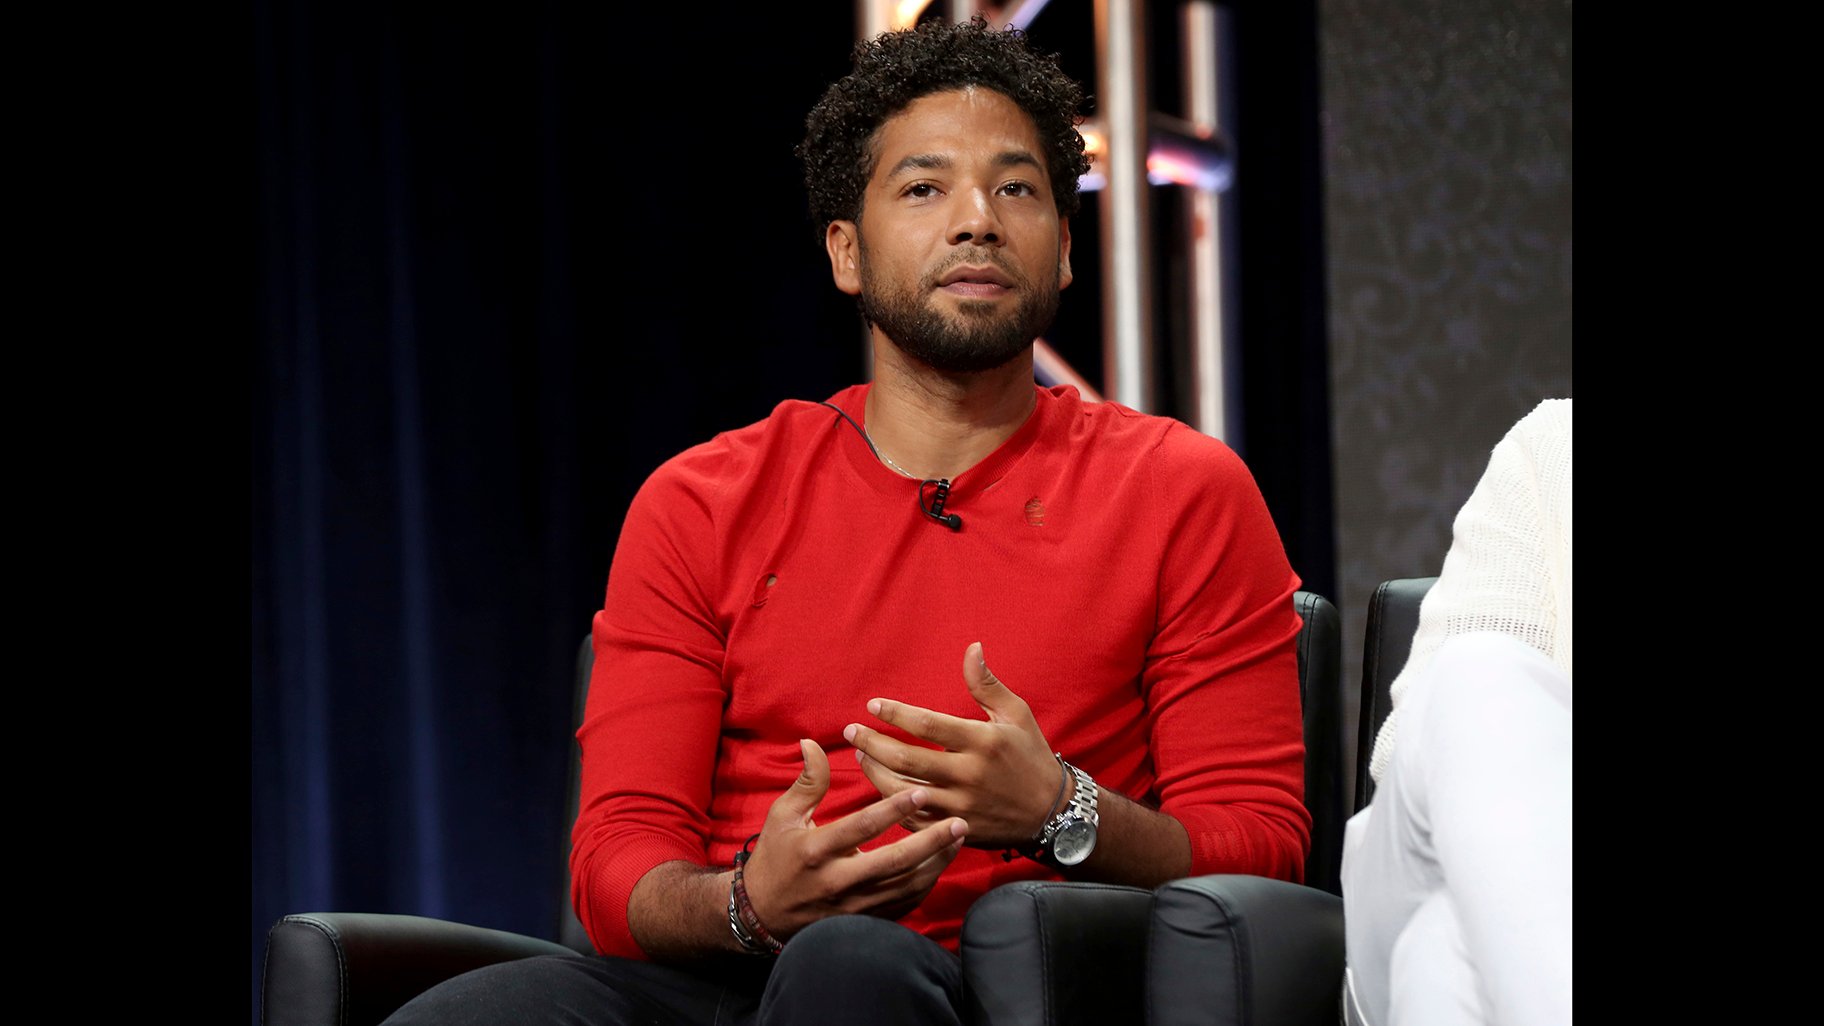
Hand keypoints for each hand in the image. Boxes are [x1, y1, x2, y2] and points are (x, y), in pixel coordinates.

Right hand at [740, 739, 967, 940]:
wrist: (764, 915)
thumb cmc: (776, 858)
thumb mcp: (782, 816)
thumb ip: (806, 782)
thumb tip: (812, 742)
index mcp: (817, 850)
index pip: (861, 827)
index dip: (893, 809)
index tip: (922, 793)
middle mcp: (837, 881)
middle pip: (894, 862)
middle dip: (931, 841)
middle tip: (960, 821)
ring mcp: (853, 906)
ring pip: (905, 886)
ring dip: (937, 862)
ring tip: (958, 838)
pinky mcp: (864, 920)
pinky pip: (903, 904)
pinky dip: (926, 884)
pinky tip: (941, 863)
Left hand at [845, 642, 1065, 848]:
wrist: (1052, 812)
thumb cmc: (1031, 756)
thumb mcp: (1016, 714)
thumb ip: (987, 683)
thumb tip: (972, 647)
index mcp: (983, 742)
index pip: (927, 725)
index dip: (895, 713)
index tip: (872, 705)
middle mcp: (969, 775)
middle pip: (906, 760)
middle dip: (872, 744)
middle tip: (851, 731)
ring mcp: (961, 807)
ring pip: (902, 793)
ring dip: (875, 773)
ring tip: (861, 756)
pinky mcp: (956, 830)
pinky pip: (913, 821)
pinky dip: (892, 805)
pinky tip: (880, 787)